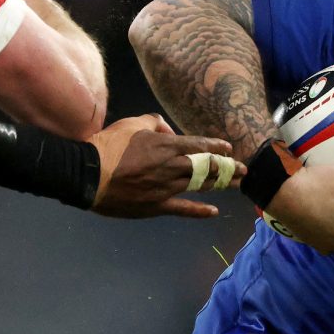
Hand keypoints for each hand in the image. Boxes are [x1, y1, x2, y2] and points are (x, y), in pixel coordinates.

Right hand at [90, 114, 242, 217]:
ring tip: (236, 184)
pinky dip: (199, 211)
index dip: (216, 147)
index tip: (229, 149)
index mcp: (166, 146)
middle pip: (206, 167)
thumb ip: (152, 122)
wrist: (89, 174)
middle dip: (227, 167)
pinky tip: (213, 211)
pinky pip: (183, 209)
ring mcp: (166, 188)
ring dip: (220, 184)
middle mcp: (172, 167)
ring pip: (199, 185)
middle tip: (244, 169)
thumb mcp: (131, 124)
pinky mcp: (157, 206)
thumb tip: (165, 128)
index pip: (198, 145)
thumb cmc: (109, 146)